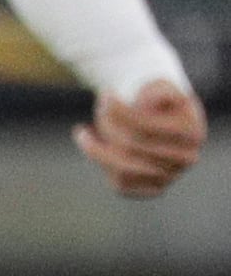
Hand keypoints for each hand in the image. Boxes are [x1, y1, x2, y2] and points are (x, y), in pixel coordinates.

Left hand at [77, 78, 202, 197]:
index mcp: (192, 133)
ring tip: (83, 132)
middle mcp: (187, 158)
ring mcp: (172, 177)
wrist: (158, 117)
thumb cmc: (155, 98)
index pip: (146, 128)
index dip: (120, 111)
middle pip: (132, 146)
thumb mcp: (159, 85)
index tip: (105, 94)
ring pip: (124, 170)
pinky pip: (120, 184)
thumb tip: (143, 104)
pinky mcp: (153, 189)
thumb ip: (156, 91)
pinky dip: (102, 165)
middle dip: (108, 123)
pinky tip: (92, 145)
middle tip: (99, 107)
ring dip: (97, 149)